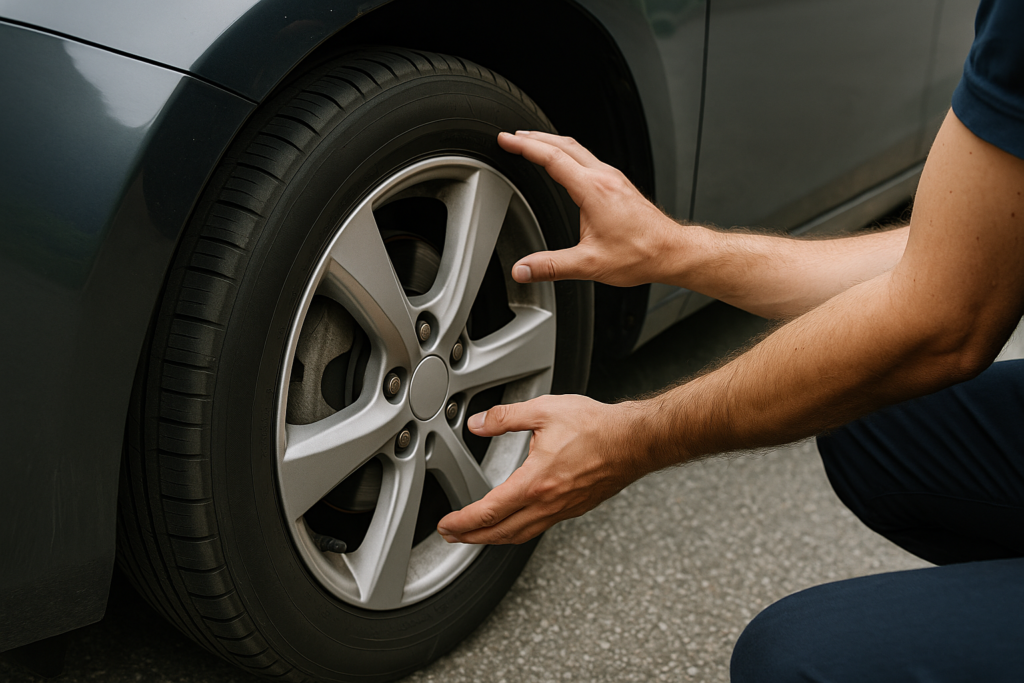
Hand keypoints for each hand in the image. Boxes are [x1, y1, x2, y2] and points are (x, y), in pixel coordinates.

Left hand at [436, 395, 650, 544]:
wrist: (635, 441)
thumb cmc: (597, 427)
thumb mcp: (544, 410)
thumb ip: (506, 417)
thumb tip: (478, 423)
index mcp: (536, 482)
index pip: (488, 512)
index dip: (462, 522)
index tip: (446, 524)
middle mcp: (548, 503)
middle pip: (501, 532)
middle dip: (471, 538)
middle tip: (452, 536)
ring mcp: (563, 510)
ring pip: (520, 534)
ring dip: (493, 538)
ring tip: (476, 535)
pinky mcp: (575, 508)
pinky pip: (539, 527)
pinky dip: (518, 531)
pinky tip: (514, 522)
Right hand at [497, 131, 676, 286]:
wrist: (671, 251)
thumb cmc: (640, 254)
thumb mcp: (589, 265)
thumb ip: (551, 267)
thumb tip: (523, 270)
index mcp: (593, 190)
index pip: (551, 158)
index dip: (524, 147)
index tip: (506, 140)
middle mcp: (604, 178)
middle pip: (563, 145)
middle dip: (534, 138)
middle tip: (512, 136)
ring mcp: (613, 178)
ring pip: (577, 149)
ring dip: (551, 142)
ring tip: (532, 143)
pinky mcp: (619, 184)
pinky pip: (588, 158)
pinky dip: (568, 153)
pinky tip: (564, 162)